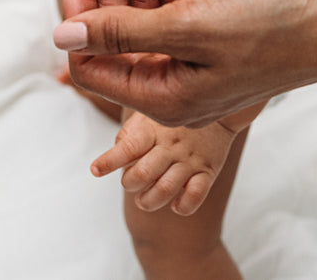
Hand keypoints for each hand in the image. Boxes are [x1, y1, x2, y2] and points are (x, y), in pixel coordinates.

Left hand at [55, 0, 316, 127]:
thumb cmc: (272, 24)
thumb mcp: (190, 25)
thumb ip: (123, 33)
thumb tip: (61, 37)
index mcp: (163, 99)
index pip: (90, 62)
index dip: (78, 16)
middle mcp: (175, 92)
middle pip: (115, 43)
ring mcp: (196, 70)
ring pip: (144, 27)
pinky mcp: (216, 47)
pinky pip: (173, 22)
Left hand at [92, 111, 235, 215]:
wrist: (221, 109)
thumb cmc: (176, 117)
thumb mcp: (151, 113)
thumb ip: (130, 132)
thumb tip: (116, 152)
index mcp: (153, 129)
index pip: (128, 146)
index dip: (109, 161)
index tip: (95, 170)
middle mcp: (170, 146)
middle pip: (142, 175)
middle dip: (129, 184)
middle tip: (130, 183)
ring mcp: (189, 160)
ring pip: (164, 190)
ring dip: (149, 201)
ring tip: (145, 199)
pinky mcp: (208, 171)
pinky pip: (194, 197)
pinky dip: (181, 206)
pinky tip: (175, 203)